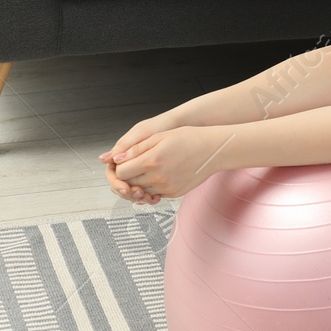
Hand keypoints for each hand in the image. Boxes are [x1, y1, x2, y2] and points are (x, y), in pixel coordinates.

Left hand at [99, 125, 227, 202]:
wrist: (213, 150)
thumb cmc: (189, 138)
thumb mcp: (159, 137)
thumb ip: (136, 149)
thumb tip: (117, 159)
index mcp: (152, 161)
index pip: (122, 172)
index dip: (120, 166)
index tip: (124, 161)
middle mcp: (158, 177)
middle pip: (129, 184)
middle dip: (128, 176)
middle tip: (133, 166)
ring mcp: (167, 188)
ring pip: (141, 191)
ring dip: (139, 183)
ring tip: (147, 169)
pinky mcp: (174, 193)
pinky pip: (155, 194)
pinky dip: (152, 187)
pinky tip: (158, 175)